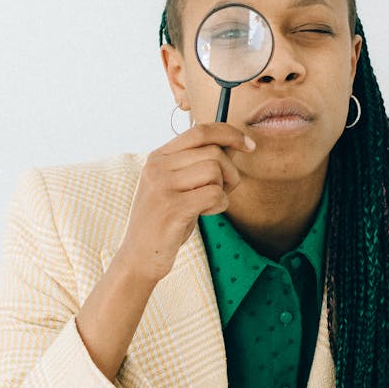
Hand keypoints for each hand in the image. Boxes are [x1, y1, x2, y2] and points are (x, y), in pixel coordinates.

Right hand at [114, 122, 255, 283]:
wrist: (138, 256)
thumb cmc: (165, 220)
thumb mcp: (176, 186)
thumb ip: (197, 164)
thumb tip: (234, 144)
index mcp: (158, 157)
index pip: (200, 131)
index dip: (229, 133)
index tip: (249, 145)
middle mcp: (157, 166)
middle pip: (213, 151)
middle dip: (230, 171)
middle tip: (223, 190)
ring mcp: (162, 186)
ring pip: (215, 170)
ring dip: (223, 189)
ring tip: (209, 204)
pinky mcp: (172, 208)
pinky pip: (214, 194)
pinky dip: (219, 204)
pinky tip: (205, 214)